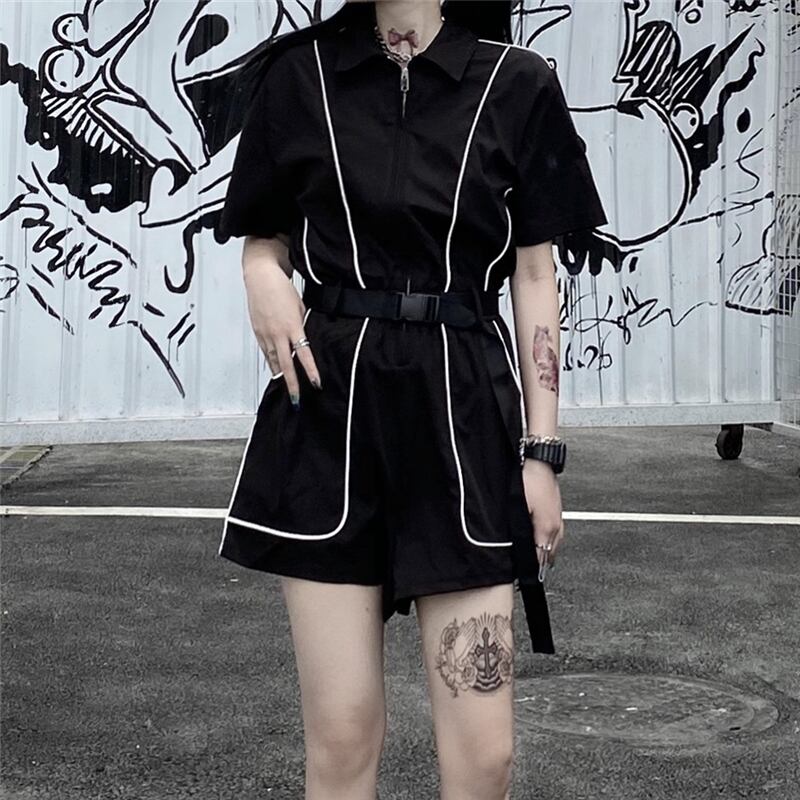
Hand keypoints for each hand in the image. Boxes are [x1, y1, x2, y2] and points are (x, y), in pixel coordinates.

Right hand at [243, 260, 321, 407]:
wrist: (260, 276)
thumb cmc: (281, 288)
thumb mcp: (299, 307)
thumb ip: (302, 325)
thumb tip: (306, 340)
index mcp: (292, 326)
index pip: (304, 355)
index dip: (310, 371)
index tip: (316, 383)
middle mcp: (277, 334)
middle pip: (285, 365)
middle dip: (291, 385)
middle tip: (296, 400)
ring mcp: (265, 335)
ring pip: (273, 362)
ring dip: (280, 377)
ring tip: (287, 391)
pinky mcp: (258, 333)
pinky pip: (266, 353)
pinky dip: (271, 364)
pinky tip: (275, 372)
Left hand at [521, 458, 564, 569]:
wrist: (539, 460)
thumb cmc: (528, 479)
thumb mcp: (518, 506)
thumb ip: (521, 530)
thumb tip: (521, 547)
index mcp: (547, 527)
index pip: (540, 556)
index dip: (531, 569)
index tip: (523, 578)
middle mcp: (556, 526)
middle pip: (548, 553)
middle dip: (538, 562)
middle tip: (527, 572)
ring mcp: (559, 519)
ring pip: (553, 544)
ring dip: (544, 551)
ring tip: (536, 559)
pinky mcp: (557, 512)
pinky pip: (554, 534)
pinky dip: (547, 540)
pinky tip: (541, 539)